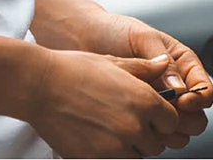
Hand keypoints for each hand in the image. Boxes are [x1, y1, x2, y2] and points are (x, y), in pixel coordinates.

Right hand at [19, 47, 189, 156]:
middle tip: (129, 122)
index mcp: (145, 101)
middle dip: (147, 135)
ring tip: (112, 129)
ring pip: (136, 156)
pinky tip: (97, 138)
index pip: (172, 123)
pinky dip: (110, 154)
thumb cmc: (75, 70)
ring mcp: (114, 147)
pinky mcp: (95, 159)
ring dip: (130, 147)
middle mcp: (134, 127)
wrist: (40, 86)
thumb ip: (145, 67)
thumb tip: (165, 63)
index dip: (163, 119)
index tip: (153, 115)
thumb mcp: (115, 62)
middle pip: (156, 144)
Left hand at [85, 14, 212, 134]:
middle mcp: (174, 87)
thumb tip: (180, 89)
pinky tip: (136, 127)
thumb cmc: (114, 31)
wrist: (83, 39)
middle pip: (196, 117)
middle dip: (186, 121)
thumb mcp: (143, 38)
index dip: (199, 99)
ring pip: (176, 131)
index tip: (183, 102)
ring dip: (167, 132)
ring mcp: (157, 104)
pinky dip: (148, 136)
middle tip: (167, 117)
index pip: (204, 90)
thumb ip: (163, 62)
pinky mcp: (139, 116)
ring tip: (150, 123)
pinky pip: (152, 135)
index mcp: (183, 64)